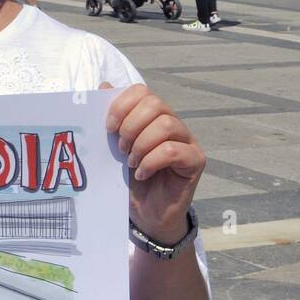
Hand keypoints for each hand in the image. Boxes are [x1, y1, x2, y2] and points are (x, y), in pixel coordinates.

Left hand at [103, 83, 204, 243]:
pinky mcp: (195, 161)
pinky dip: (151, 162)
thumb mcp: (112, 149)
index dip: (121, 105)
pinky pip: (173, 151)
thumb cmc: (129, 180)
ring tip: (130, 163)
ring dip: (141, 144)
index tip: (108, 127)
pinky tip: (142, 174)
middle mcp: (172, 123)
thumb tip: (104, 86)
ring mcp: (186, 141)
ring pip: (166, 125)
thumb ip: (110, 120)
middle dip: (130, 126)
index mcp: (151, 116)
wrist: (145, 214)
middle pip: (155, 103)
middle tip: (120, 148)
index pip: (141, 91)